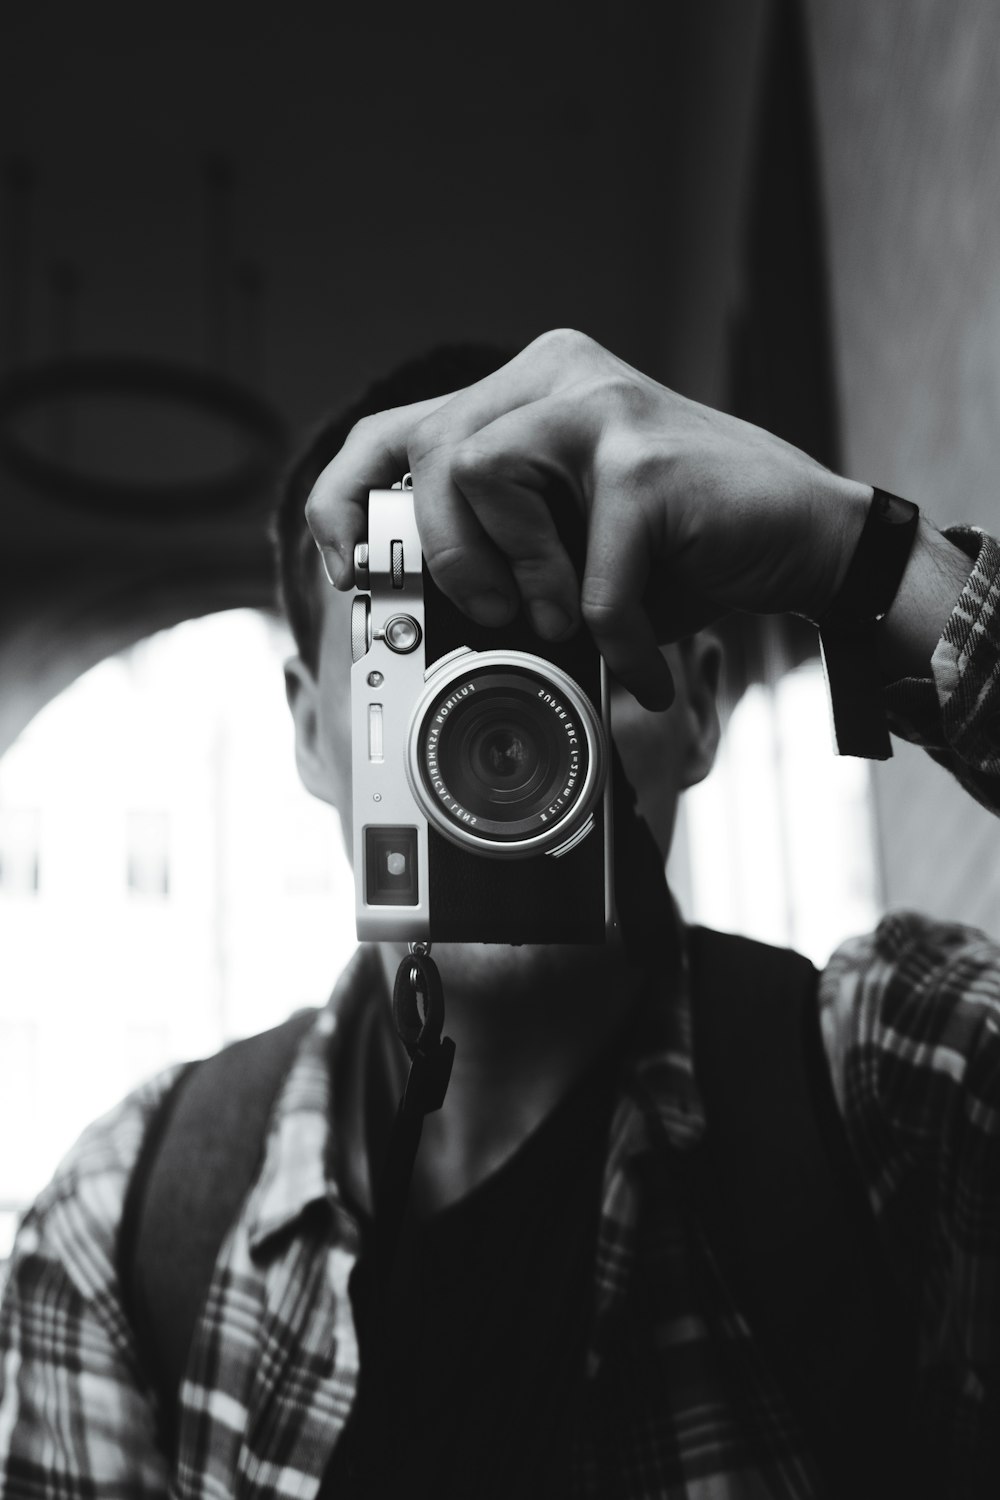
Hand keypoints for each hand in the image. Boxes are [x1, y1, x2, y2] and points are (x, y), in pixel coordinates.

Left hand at [305, 329, 870, 706]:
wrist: (806, 542)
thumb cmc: (681, 554)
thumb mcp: (569, 551)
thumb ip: (499, 552)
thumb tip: (409, 611)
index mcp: (528, 393)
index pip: (395, 431)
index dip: (347, 503)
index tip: (349, 573)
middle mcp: (558, 377)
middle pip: (429, 451)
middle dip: (446, 556)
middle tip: (500, 613)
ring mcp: (602, 405)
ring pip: (478, 473)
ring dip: (518, 576)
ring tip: (569, 621)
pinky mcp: (643, 456)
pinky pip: (581, 570)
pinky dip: (609, 635)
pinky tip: (638, 659)